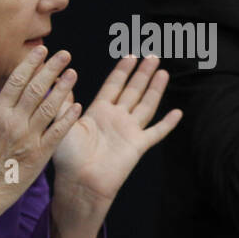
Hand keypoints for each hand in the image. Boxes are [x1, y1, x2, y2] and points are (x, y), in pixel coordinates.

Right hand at [0, 46, 80, 209]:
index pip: (16, 82)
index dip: (30, 64)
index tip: (42, 50)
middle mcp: (14, 122)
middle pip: (36, 90)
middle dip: (51, 69)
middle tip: (65, 54)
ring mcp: (28, 138)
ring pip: (49, 107)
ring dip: (63, 89)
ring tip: (73, 73)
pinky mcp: (40, 154)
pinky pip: (57, 133)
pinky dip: (67, 118)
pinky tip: (77, 106)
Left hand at [51, 55, 182, 208]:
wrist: (79, 182)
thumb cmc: (66, 157)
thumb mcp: (62, 123)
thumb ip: (65, 101)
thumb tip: (61, 77)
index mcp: (98, 111)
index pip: (113, 85)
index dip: (122, 71)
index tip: (130, 56)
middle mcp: (116, 119)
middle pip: (133, 91)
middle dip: (142, 73)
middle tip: (152, 56)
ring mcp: (128, 131)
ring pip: (146, 105)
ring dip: (155, 89)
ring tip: (163, 72)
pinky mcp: (138, 146)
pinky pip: (156, 132)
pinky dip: (168, 123)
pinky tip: (178, 113)